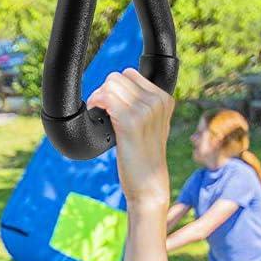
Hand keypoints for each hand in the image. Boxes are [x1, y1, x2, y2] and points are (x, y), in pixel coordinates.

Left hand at [85, 69, 173, 207]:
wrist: (149, 186)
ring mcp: (145, 110)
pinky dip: (95, 104)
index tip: (110, 105)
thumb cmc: (145, 159)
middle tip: (102, 111)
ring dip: (98, 98)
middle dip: (105, 92)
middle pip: (118, 77)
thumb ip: (144, 108)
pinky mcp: (130, 121)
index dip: (115, 88)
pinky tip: (96, 116)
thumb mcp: (153, 127)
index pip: (131, 74)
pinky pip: (105, 98)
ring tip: (99, 114)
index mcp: (165, 99)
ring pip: (110, 84)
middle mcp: (158, 101)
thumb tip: (120, 91)